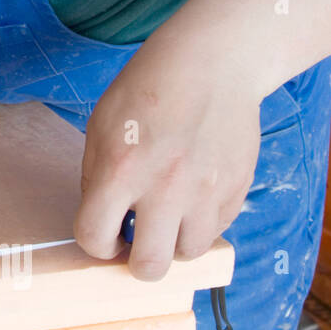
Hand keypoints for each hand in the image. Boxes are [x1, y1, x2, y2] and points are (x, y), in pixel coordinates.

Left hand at [74, 40, 262, 279]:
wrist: (211, 65)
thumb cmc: (147, 91)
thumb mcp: (101, 127)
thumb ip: (97, 178)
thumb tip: (103, 221)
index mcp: (120, 170)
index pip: (94, 237)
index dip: (95, 244)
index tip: (103, 236)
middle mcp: (165, 188)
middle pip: (149, 265)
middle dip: (136, 263)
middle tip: (134, 246)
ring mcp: (206, 192)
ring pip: (188, 253)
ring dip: (173, 244)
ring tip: (166, 219)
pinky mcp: (236, 189)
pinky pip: (216, 230)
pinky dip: (200, 225)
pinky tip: (190, 200)